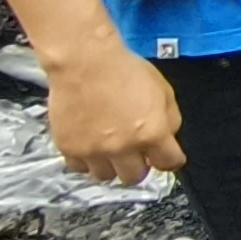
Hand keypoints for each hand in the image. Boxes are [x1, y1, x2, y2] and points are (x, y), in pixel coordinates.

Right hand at [44, 41, 183, 186]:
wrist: (84, 62)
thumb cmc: (123, 70)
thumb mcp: (163, 90)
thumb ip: (170, 119)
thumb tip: (167, 139)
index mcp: (152, 133)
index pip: (169, 164)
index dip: (169, 159)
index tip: (164, 156)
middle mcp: (124, 147)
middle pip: (135, 177)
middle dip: (138, 165)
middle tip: (134, 151)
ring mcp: (94, 150)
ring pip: (106, 176)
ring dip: (111, 165)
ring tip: (109, 147)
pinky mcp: (70, 148)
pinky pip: (80, 168)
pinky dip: (86, 160)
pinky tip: (90, 144)